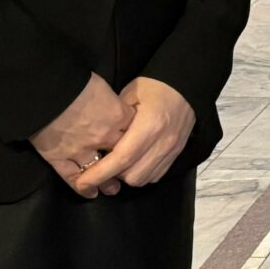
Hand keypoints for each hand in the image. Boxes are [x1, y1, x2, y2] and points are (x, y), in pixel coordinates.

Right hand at [33, 73, 129, 196]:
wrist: (45, 88)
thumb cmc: (75, 80)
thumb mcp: (102, 85)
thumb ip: (111, 100)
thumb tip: (114, 106)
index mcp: (117, 116)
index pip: (135, 131)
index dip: (137, 137)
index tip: (138, 143)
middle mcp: (103, 136)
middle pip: (122, 155)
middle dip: (127, 165)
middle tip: (130, 172)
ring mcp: (80, 149)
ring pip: (100, 171)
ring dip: (108, 182)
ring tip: (113, 189)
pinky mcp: (58, 157)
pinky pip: (72, 177)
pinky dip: (81, 187)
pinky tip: (89, 193)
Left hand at [72, 76, 196, 196]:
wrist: (187, 87)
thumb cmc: (156, 86)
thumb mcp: (130, 93)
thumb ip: (115, 119)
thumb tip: (99, 140)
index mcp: (150, 126)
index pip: (122, 158)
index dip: (100, 173)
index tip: (82, 181)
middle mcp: (163, 143)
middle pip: (132, 175)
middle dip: (112, 175)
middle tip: (101, 163)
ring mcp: (172, 151)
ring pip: (143, 179)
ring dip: (127, 176)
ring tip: (118, 163)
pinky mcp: (177, 154)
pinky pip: (155, 176)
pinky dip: (141, 174)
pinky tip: (134, 162)